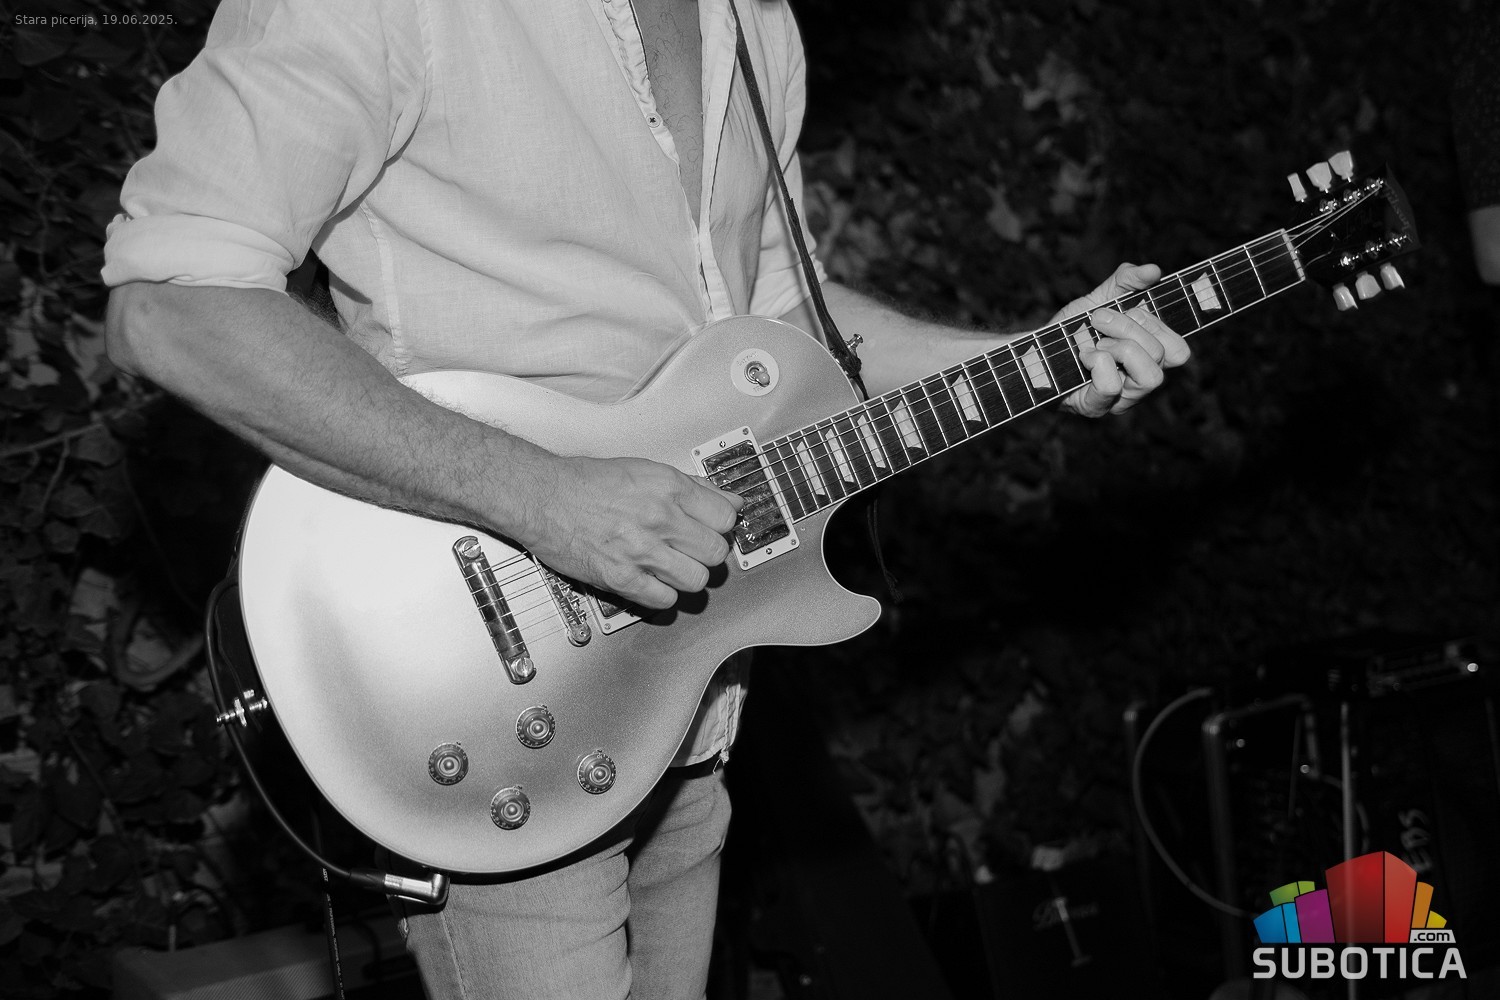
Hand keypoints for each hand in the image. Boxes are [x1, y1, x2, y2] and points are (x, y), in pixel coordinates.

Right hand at [515, 455, 743, 609]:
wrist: (541, 497)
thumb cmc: (586, 483)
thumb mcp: (647, 470)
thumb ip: (693, 486)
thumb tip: (730, 500)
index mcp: (669, 488)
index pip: (726, 518)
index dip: (721, 526)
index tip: (712, 529)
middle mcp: (659, 518)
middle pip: (716, 552)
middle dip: (706, 553)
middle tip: (692, 550)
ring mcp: (641, 551)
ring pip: (697, 580)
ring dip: (687, 576)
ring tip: (671, 566)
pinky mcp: (621, 578)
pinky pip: (665, 600)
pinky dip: (663, 595)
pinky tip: (652, 581)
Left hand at [1055, 262, 1189, 416]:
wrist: (1032, 350)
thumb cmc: (1070, 330)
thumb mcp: (1099, 298)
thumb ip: (1126, 281)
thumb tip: (1154, 270)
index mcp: (1148, 359)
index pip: (1180, 351)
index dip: (1158, 325)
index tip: (1129, 310)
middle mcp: (1140, 383)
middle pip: (1166, 356)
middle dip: (1130, 328)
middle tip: (1099, 320)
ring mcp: (1121, 400)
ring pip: (1150, 377)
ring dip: (1120, 348)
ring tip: (1094, 342)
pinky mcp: (1096, 407)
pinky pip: (1112, 386)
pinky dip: (1097, 363)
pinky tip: (1082, 357)